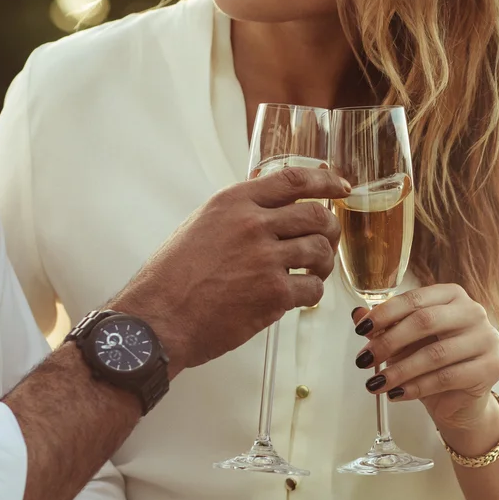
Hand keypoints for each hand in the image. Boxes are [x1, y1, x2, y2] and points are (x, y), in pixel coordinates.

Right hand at [115, 165, 347, 372]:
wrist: (157, 320)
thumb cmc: (172, 278)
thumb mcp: (200, 226)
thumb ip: (237, 214)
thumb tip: (270, 207)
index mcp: (233, 203)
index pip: (292, 180)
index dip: (325, 182)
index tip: (340, 187)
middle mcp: (252, 225)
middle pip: (316, 215)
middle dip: (330, 228)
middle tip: (328, 240)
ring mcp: (265, 260)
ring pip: (320, 250)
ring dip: (323, 263)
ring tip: (313, 272)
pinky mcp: (273, 294)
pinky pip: (313, 288)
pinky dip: (311, 293)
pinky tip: (297, 297)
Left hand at [356, 285, 498, 446]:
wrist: (462, 401)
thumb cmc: (434, 365)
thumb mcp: (406, 344)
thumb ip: (385, 327)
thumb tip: (358, 315)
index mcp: (453, 296)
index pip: (416, 299)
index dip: (385, 313)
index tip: (361, 330)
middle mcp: (474, 312)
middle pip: (425, 321)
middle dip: (389, 342)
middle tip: (364, 360)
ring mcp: (486, 339)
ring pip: (435, 354)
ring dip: (399, 370)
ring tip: (375, 383)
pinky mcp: (491, 368)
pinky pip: (447, 378)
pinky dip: (417, 387)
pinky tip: (397, 394)